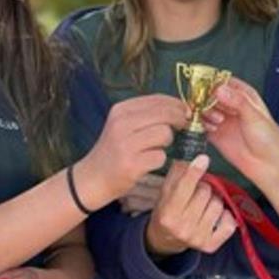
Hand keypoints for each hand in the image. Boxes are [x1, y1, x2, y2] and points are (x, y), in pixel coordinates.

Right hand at [75, 94, 187, 209]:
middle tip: (183, 128)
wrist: (92, 178)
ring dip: (167, 143)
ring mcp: (125, 144)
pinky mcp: (131, 164)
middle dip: (179, 121)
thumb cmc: (114, 151)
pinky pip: (161, 156)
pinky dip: (159, 160)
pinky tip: (148, 162)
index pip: (158, 99)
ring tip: (156, 148)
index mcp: (121, 110)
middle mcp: (121, 124)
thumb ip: (148, 115)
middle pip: (166, 114)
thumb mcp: (123, 125)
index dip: (177, 105)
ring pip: (165, 134)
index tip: (186, 113)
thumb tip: (182, 109)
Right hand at [145, 155, 236, 255]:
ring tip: (205, 204)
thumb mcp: (165, 192)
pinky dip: (226, 216)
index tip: (203, 159)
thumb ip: (177, 174)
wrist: (165, 239)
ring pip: (218, 205)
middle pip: (204, 192)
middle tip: (197, 191)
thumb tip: (194, 160)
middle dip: (203, 187)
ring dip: (214, 200)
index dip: (195, 171)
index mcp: (168, 213)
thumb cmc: (166, 211)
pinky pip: (229, 223)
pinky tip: (216, 215)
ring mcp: (197, 238)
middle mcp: (182, 227)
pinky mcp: (210, 246)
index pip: (184, 187)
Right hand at [203, 78, 278, 193]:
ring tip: (217, 121)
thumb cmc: (268, 140)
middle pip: (210, 94)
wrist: (267, 166)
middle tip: (209, 106)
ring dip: (205, 112)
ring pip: (204, 108)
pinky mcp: (215, 133)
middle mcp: (231, 105)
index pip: (224, 80)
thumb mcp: (254, 116)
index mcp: (244, 95)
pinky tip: (211, 128)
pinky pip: (201, 124)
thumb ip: (237, 101)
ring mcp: (222, 119)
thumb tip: (220, 89)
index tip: (208, 87)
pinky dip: (201, 124)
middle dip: (206, 98)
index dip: (214, 81)